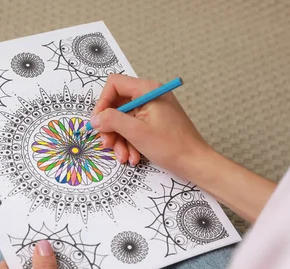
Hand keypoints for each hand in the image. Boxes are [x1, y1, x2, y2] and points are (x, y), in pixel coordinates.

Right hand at [92, 75, 213, 180]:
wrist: (195, 163)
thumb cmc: (172, 146)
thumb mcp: (136, 132)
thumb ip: (112, 121)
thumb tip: (94, 118)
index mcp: (147, 90)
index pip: (114, 84)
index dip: (102, 103)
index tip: (98, 123)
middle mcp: (149, 96)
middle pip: (117, 105)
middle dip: (111, 127)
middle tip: (108, 144)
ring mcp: (152, 110)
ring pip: (123, 120)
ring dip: (120, 140)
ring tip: (125, 157)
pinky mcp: (154, 124)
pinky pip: (133, 129)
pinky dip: (130, 143)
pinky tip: (133, 157)